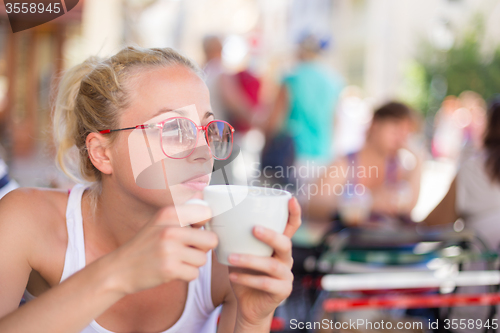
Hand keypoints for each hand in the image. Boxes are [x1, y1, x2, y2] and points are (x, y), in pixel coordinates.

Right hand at [107, 204, 217, 294]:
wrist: (119, 268)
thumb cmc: (144, 245)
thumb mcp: (159, 221)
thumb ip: (183, 212)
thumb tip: (203, 197)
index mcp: (169, 213)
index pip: (206, 213)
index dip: (204, 225)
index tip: (195, 230)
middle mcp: (170, 229)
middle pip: (212, 240)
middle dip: (203, 247)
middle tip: (188, 249)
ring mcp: (170, 250)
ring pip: (203, 259)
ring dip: (193, 263)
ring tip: (176, 260)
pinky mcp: (170, 269)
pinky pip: (194, 274)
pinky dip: (186, 274)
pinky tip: (172, 270)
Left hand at [227, 197, 300, 326]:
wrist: (249, 306)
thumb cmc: (245, 275)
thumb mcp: (242, 254)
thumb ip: (236, 239)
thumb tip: (214, 219)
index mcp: (278, 246)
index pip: (291, 227)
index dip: (294, 213)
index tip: (291, 199)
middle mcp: (286, 259)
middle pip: (285, 244)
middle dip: (270, 235)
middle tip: (254, 229)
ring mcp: (286, 276)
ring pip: (272, 265)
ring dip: (250, 260)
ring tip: (231, 258)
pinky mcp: (282, 292)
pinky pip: (265, 284)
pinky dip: (247, 279)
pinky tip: (233, 276)